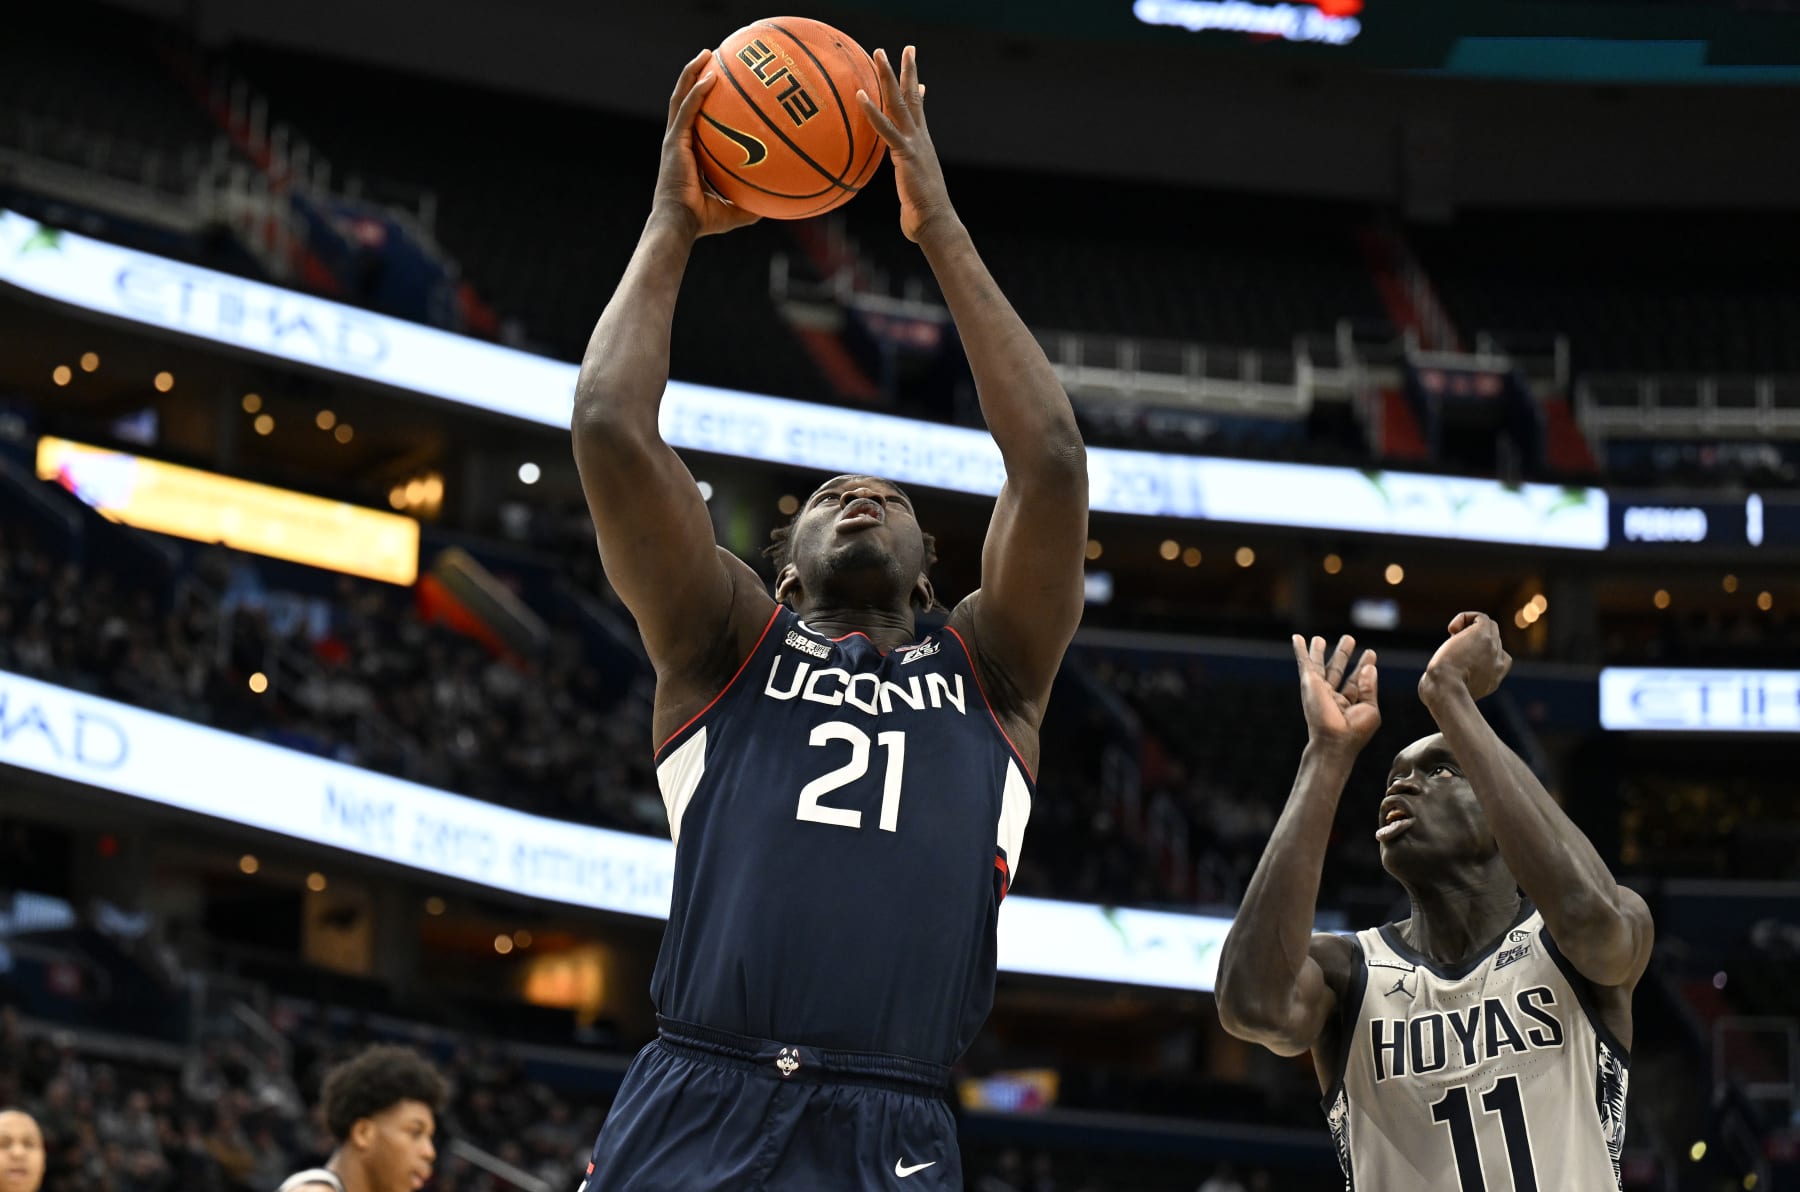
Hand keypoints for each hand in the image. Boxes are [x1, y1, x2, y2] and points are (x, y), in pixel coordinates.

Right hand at [653, 51, 760, 238]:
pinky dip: (697, 92)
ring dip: (692, 73)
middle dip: (695, 75)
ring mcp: (674, 140)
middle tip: (710, 58)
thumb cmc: (702, 221)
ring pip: (681, 97)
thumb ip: (750, 203)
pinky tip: (710, 76)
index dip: (701, 100)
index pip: (694, 120)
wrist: (680, 224)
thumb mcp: (733, 210)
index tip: (717, 84)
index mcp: (688, 153)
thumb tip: (776, 206)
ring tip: (706, 54)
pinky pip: (687, 111)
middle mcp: (679, 142)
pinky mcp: (674, 142)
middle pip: (685, 100)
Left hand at [857, 46, 956, 243]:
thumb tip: (907, 199)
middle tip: (905, 48)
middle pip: (912, 98)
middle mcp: (920, 139)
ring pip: (900, 103)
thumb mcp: (914, 191)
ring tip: (880, 53)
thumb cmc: (922, 214)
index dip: (917, 90)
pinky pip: (886, 129)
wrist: (935, 222)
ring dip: (889, 76)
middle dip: (907, 71)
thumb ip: (908, 183)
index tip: (917, 75)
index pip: (919, 112)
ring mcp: (914, 144)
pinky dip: (872, 112)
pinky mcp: (906, 154)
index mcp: (921, 146)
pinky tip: (861, 95)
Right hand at [1292, 634, 1379, 756]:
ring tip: (1320, 638)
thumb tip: (1370, 668)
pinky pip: (1304, 663)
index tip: (1370, 653)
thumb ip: (1369, 687)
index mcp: (1349, 704)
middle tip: (1348, 639)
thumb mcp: (1370, 709)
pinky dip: (1300, 650)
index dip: (1364, 667)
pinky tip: (1297, 638)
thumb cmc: (1354, 731)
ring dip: (1320, 651)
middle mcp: (1332, 696)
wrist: (1334, 740)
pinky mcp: (1310, 683)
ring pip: (1320, 666)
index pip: (1356, 682)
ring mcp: (1320, 689)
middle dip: (1343, 654)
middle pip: (1338, 670)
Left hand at [1422, 612, 1511, 699]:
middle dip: (1474, 640)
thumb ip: (1455, 682)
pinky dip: (1465, 618)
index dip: (1480, 654)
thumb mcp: (1453, 691)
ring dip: (1470, 628)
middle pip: (1492, 640)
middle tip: (1453, 649)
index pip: (1497, 658)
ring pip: (1489, 626)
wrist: (1447, 689)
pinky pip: (1480, 617)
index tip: (1461, 661)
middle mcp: (1499, 663)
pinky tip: (1451, 629)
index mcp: (1494, 678)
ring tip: (1453, 636)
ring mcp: (1493, 647)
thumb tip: (1432, 680)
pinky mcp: (1483, 634)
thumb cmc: (1443, 693)